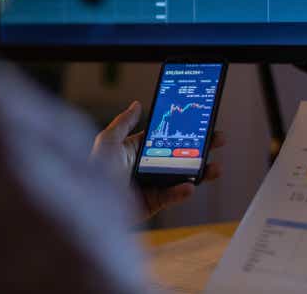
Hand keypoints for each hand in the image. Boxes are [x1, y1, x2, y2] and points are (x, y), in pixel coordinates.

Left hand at [90, 101, 224, 219]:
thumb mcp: (108, 140)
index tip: (202, 121)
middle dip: (202, 147)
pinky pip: (172, 196)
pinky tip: (189, 186)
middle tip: (218, 139)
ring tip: (215, 167)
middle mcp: (148, 166)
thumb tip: (137, 104)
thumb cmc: (94, 169)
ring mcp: (153, 184)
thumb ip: (124, 122)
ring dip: (201, 172)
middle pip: (181, 155)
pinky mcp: (154, 203)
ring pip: (182, 177)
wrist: (89, 201)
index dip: (184, 130)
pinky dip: (182, 192)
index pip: (167, 136)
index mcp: (138, 150)